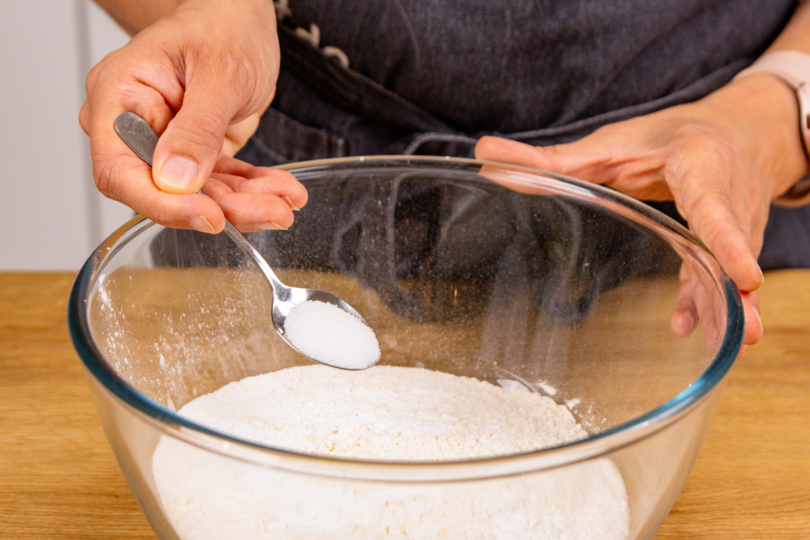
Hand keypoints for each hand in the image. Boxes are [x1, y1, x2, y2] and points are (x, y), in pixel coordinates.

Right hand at [79, 0, 306, 232]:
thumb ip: (197, 127)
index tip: (208, 215)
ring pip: (202, 193)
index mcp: (118, 97)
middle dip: (223, 206)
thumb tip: (175, 180)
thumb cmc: (221, 25)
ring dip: (248, 203)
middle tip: (272, 211)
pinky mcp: (198, 155)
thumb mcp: (219, 71)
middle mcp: (136, 127)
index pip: (120, 171)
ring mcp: (167, 144)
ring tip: (286, 203)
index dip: (162, 202)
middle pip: (167, 191)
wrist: (239, 18)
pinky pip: (224, 182)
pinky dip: (255, 190)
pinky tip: (284, 192)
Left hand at [476, 75, 808, 345]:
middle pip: (731, 248)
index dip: (729, 241)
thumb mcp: (611, 143)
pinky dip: (708, 303)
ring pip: (730, 270)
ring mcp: (736, 225)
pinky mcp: (729, 245)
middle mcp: (728, 197)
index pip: (714, 206)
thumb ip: (551, 158)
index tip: (747, 276)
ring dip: (731, 309)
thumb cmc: (668, 137)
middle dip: (736, 290)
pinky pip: (719, 276)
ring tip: (733, 341)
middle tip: (744, 331)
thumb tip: (485, 153)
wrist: (734, 132)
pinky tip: (690, 328)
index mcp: (700, 165)